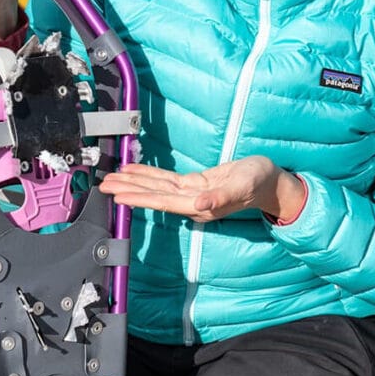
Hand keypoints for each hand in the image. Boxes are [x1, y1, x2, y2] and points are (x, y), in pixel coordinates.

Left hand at [98, 157, 306, 223]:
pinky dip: (148, 174)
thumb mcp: (243, 186)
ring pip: (156, 187)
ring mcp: (191, 193)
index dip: (140, 198)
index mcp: (200, 205)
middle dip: (128, 190)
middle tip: (103, 186)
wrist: (270, 182)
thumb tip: (200, 203)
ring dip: (134, 182)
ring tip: (111, 179)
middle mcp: (191, 201)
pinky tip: (134, 170)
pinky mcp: (194, 183)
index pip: (163, 202)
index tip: (119, 197)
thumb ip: (221, 197)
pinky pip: (165, 179)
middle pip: (153, 195)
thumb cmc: (259, 183)